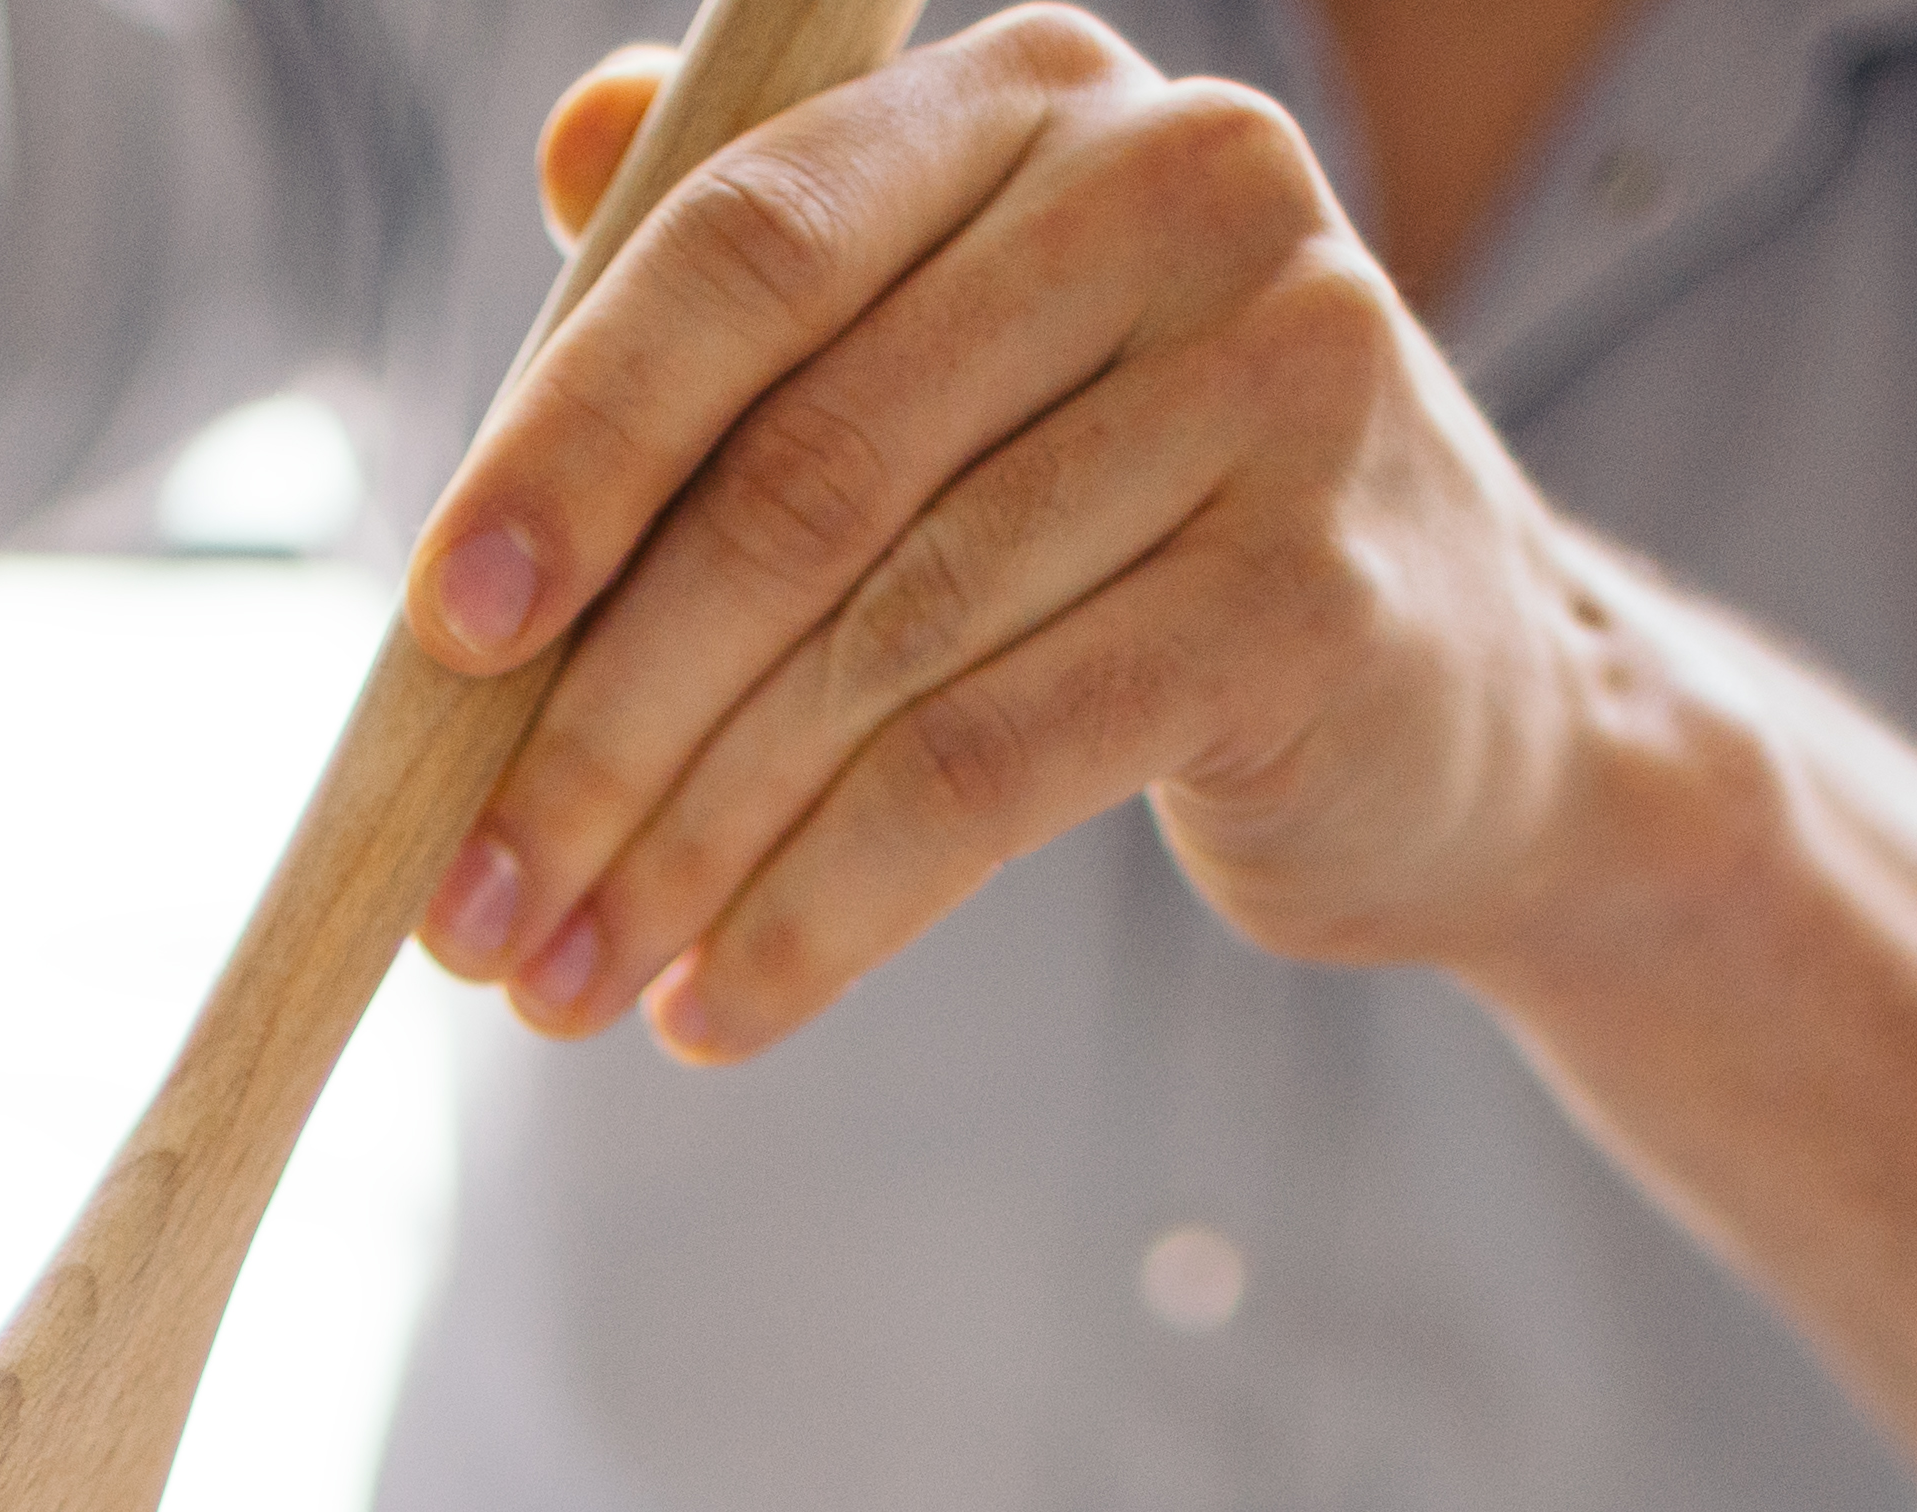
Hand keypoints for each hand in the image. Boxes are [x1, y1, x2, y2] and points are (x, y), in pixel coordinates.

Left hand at [398, 11, 1631, 1062]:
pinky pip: (989, 773)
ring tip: (565, 981)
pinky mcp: (1313, 597)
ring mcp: (1278, 384)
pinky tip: (722, 1009)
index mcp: (1046, 96)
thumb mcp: (974, 361)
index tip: (437, 629)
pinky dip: (824, 913)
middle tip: (473, 895)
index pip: (748, 247)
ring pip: (881, 650)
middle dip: (597, 719)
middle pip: (801, 478)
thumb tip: (567, 147)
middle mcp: (1182, 190)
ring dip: (686, 846)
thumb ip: (787, 269)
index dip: (571, 445)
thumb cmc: (1149, 526)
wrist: (1479, 703)